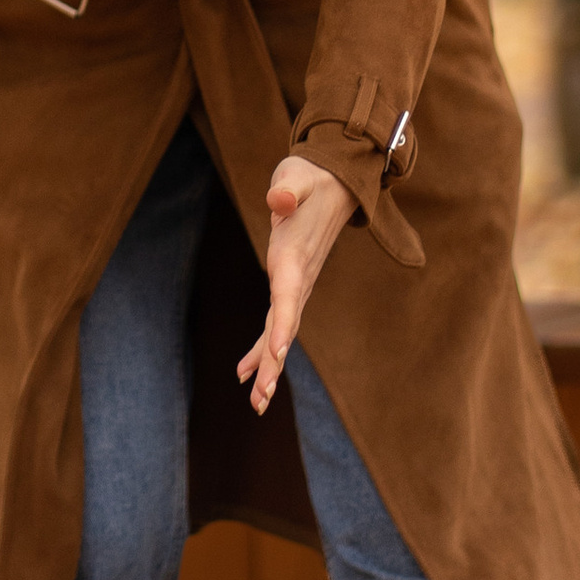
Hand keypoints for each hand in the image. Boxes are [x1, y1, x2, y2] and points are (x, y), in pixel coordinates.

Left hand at [237, 153, 358, 414]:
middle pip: (286, 327)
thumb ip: (288, 188)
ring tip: (256, 403)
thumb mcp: (297, 176)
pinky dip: (263, 348)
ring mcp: (297, 285)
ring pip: (282, 333)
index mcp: (295, 258)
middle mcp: (299, 279)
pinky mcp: (291, 284)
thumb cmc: (311, 178)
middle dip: (274, 363)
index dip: (282, 324)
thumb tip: (278, 198)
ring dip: (269, 367)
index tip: (277, 352)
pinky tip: (245, 372)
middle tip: (261, 399)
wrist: (334, 181)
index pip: (289, 297)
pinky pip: (276, 323)